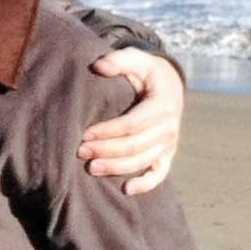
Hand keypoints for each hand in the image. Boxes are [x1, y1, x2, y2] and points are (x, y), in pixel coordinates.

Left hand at [79, 48, 183, 193]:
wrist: (170, 84)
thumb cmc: (146, 72)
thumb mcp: (136, 59)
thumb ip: (118, 60)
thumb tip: (99, 66)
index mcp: (162, 104)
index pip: (133, 124)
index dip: (108, 131)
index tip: (85, 134)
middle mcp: (169, 127)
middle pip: (136, 145)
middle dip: (107, 151)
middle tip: (80, 151)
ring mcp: (169, 143)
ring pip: (143, 161)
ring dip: (117, 168)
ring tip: (91, 168)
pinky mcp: (167, 154)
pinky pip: (159, 174)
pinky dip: (145, 184)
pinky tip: (125, 190)